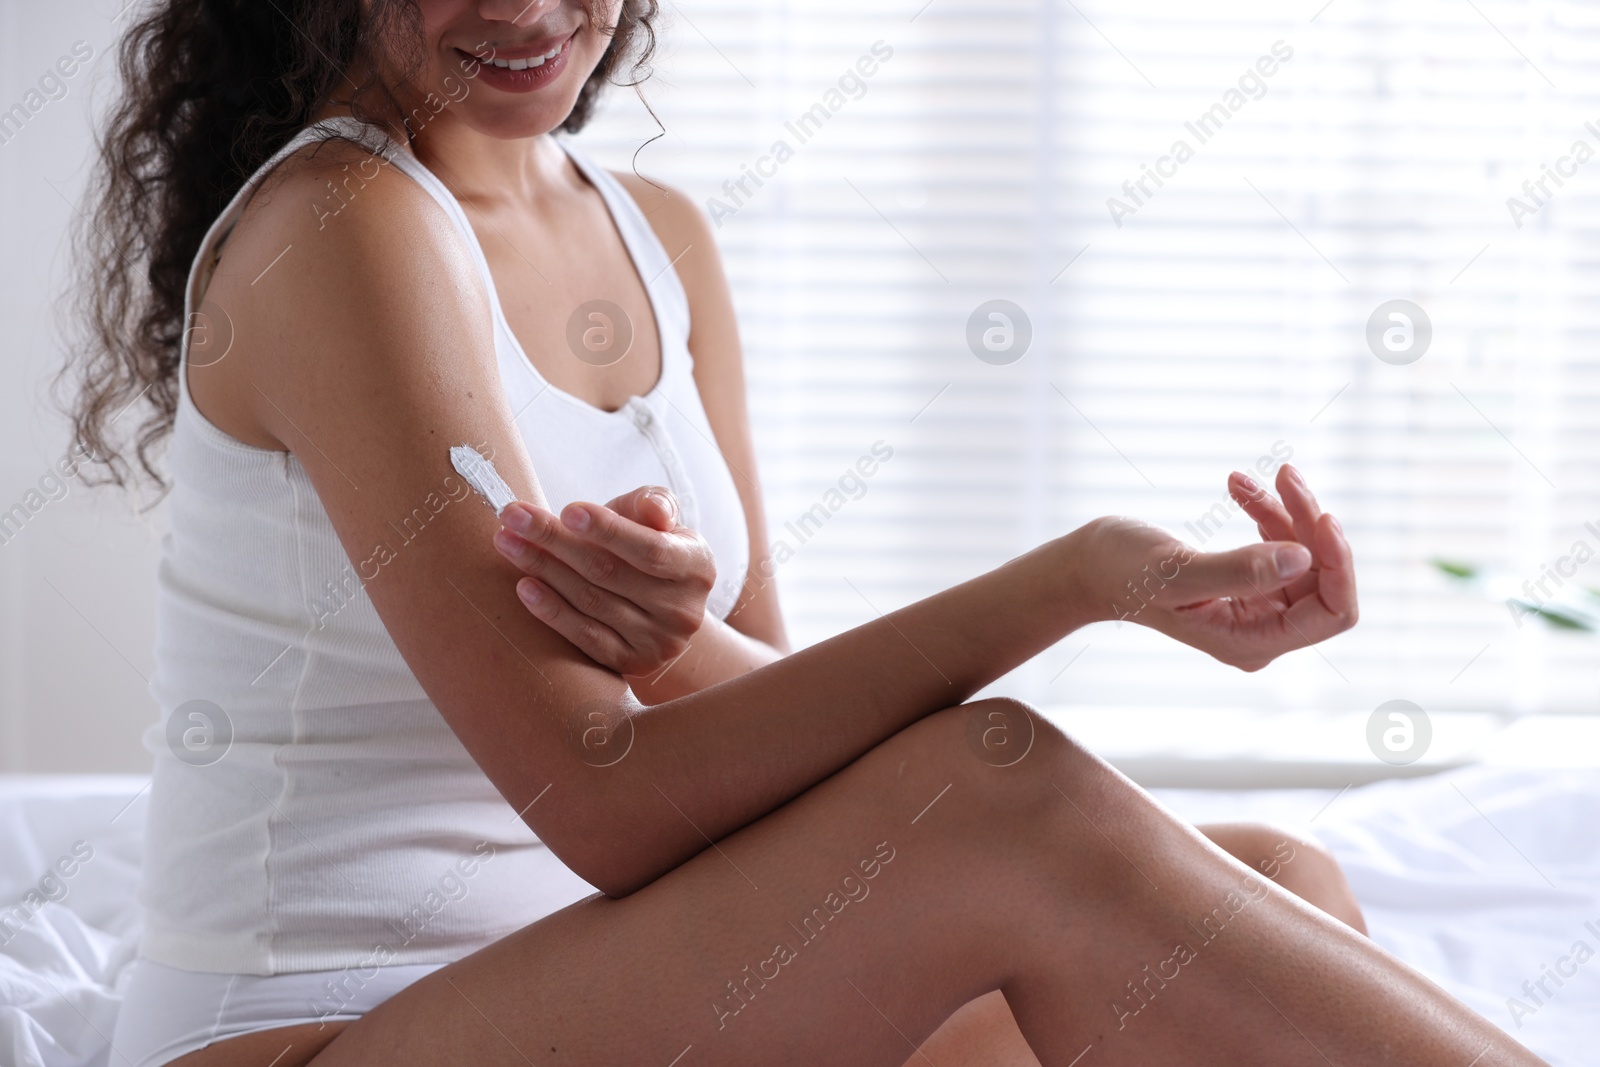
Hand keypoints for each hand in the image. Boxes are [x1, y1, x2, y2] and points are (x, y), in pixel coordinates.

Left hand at [493, 486, 716, 678]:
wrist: (659, 607)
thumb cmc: (650, 546)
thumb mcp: (660, 519)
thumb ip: (655, 504)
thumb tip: (655, 511)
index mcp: (697, 567)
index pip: (650, 549)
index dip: (608, 530)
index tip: (566, 509)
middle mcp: (683, 611)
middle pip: (609, 573)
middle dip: (555, 541)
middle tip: (512, 516)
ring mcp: (658, 643)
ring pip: (591, 603)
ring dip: (542, 570)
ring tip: (506, 542)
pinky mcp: (631, 664)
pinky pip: (585, 637)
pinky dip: (552, 612)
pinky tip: (524, 587)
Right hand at [1069, 464, 1355, 670]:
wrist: (1088, 567)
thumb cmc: (1121, 573)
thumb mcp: (1177, 571)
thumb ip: (1239, 571)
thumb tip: (1302, 560)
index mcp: (1251, 642)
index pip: (1332, 613)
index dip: (1339, 565)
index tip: (1323, 516)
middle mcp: (1262, 632)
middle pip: (1322, 578)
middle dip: (1310, 526)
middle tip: (1285, 476)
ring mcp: (1257, 609)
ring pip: (1304, 556)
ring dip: (1288, 511)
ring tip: (1258, 478)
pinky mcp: (1248, 585)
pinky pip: (1280, 545)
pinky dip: (1267, 511)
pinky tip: (1238, 485)